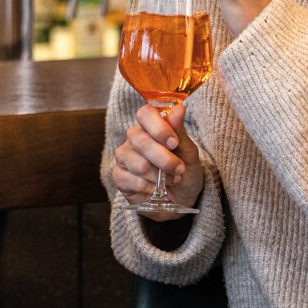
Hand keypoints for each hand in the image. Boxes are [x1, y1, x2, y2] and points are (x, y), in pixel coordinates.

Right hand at [111, 103, 203, 221]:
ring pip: (138, 164)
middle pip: (141, 141)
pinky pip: (132, 181)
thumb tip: (179, 108)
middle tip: (179, 169)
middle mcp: (133, 138)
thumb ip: (180, 131)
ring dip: (160, 176)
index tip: (173, 143)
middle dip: (164, 159)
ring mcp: (124, 157)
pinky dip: (150, 188)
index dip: (158, 127)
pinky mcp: (118, 176)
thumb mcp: (189, 152)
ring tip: (171, 180)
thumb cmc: (184, 171)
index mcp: (150, 127)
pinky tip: (156, 189)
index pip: (145, 113)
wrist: (180, 199)